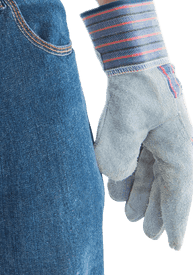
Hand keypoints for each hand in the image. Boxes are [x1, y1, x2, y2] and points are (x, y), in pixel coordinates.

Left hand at [80, 0, 192, 250]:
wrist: (132, 50)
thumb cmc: (136, 84)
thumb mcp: (125, 124)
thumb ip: (119, 157)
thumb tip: (114, 177)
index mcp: (179, 149)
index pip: (178, 195)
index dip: (174, 221)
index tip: (170, 244)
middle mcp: (172, 144)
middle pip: (165, 186)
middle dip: (155, 210)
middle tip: (148, 232)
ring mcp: (157, 133)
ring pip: (151, 172)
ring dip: (140, 192)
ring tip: (131, 214)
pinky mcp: (143, 123)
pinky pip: (139, 156)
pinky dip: (130, 172)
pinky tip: (117, 185)